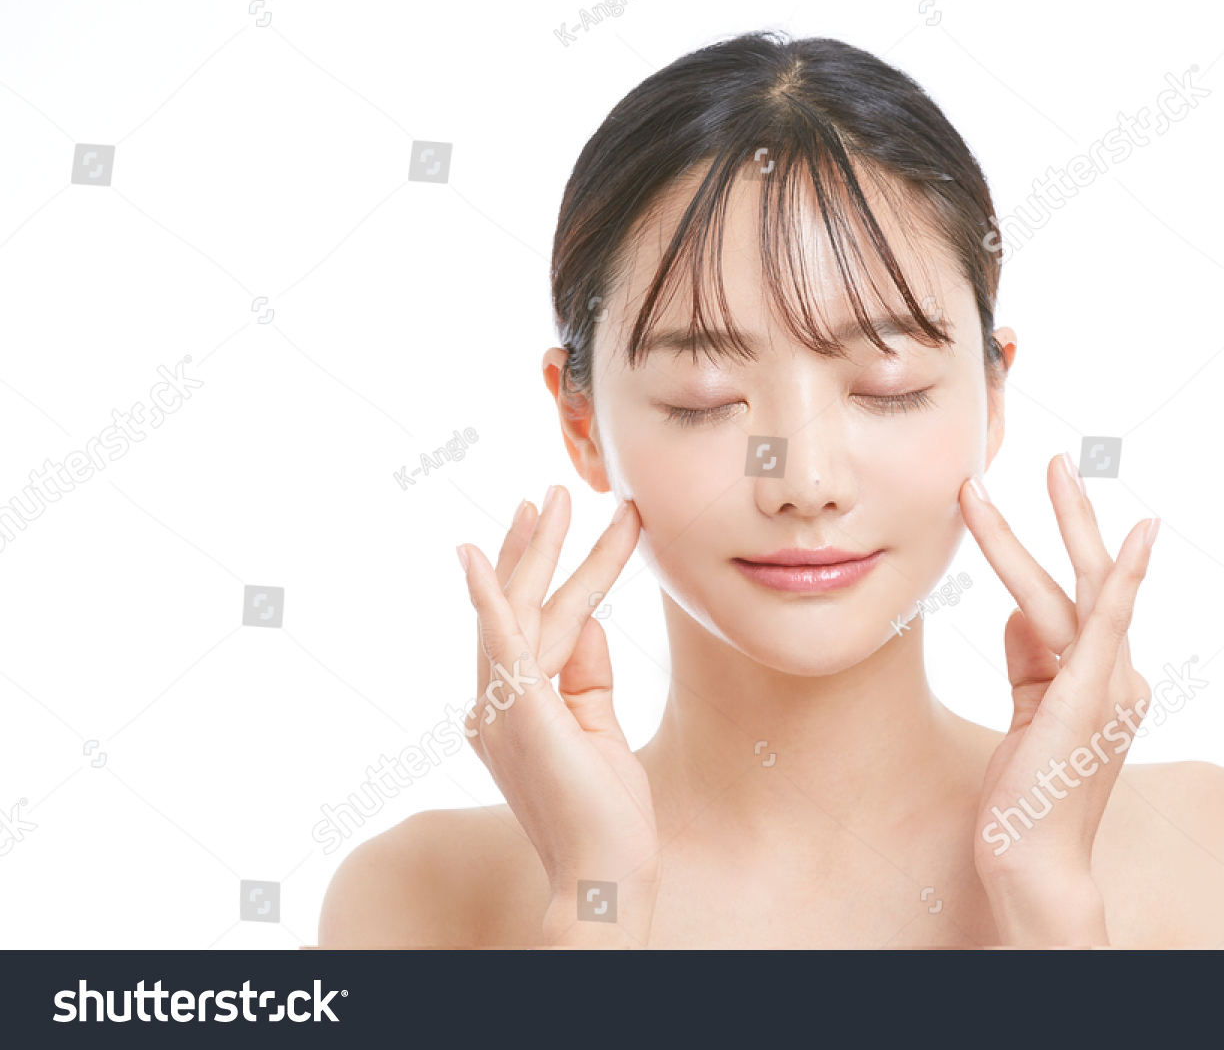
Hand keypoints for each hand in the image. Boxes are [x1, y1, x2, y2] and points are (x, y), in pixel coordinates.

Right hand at [456, 485, 658, 946]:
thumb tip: (590, 621)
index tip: (545, 523)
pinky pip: (502, 644)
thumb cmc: (604, 811)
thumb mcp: (599, 728)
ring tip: (556, 498)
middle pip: (521, 605)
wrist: (603, 874)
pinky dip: (488, 598)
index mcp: (512, 706)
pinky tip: (478, 556)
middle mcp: (496, 701)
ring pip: (522, 609)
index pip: (529, 621)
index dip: (537, 568)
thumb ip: (587, 676)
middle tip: (553, 491)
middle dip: (537, 544)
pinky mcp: (518, 713)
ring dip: (538, 548)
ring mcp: (502, 707)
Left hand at [959, 455, 1158, 945]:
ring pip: (1072, 590)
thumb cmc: (1029, 792)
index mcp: (1101, 680)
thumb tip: (1017, 611)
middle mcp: (1118, 675)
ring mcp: (1109, 685)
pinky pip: (1109, 623)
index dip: (1052, 554)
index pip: (1075, 604)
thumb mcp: (1028, 710)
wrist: (1032, 859)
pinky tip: (1138, 534)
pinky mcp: (1090, 695)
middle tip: (1053, 460)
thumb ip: (1029, 659)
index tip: (1044, 502)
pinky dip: (1127, 575)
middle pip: (1093, 579)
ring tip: (976, 490)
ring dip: (1023, 535)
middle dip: (1071, 517)